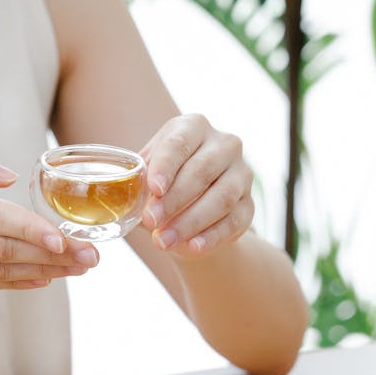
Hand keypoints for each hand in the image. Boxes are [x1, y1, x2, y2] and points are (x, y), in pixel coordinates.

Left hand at [140, 115, 253, 257]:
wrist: (188, 213)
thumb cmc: (161, 186)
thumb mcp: (146, 178)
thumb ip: (138, 182)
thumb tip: (127, 194)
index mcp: (193, 127)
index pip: (179, 143)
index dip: (166, 166)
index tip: (154, 189)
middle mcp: (224, 145)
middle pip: (201, 171)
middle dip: (174, 199)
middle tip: (150, 221)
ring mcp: (241, 174)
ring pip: (221, 198)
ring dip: (190, 222)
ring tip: (163, 241)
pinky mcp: (248, 205)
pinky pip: (233, 221)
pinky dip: (211, 236)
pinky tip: (192, 247)